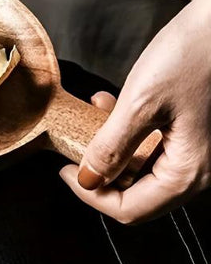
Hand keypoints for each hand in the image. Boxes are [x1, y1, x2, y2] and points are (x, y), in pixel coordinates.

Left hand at [60, 0, 210, 223]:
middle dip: (100, 173)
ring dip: (110, 150)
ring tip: (92, 119)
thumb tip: (88, 179)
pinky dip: (126, 132)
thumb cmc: (195, 54)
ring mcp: (196, 149)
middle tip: (73, 151)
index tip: (66, 171)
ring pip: (141, 169)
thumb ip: (111, 148)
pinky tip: (109, 104)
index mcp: (189, 172)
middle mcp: (198, 169)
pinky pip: (151, 145)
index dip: (91, 196)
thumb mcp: (140, 104)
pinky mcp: (191, 130)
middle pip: (136, 194)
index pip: (131, 209)